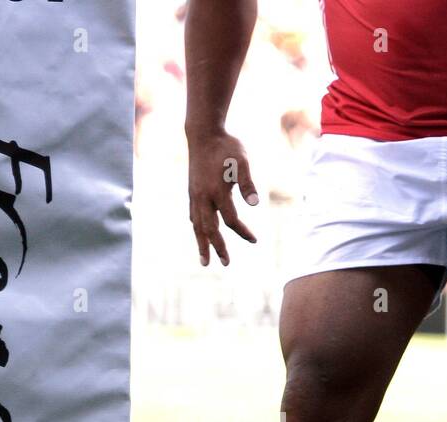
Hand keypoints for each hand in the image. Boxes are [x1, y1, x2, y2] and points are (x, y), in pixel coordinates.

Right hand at [187, 128, 257, 266]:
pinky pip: (193, 216)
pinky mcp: (192, 192)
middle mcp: (203, 197)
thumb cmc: (226, 146)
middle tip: (226, 263)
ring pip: (197, 226)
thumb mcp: (242, 161)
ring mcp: (195, 195)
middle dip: (217, 247)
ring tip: (205, 261)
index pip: (231, 220)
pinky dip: (197, 228)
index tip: (254, 240)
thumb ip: (247, 183)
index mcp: (217, 192)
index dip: (243, 232)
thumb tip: (255, 204)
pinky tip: (199, 233)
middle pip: (210, 229)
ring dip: (202, 244)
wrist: (202, 133)